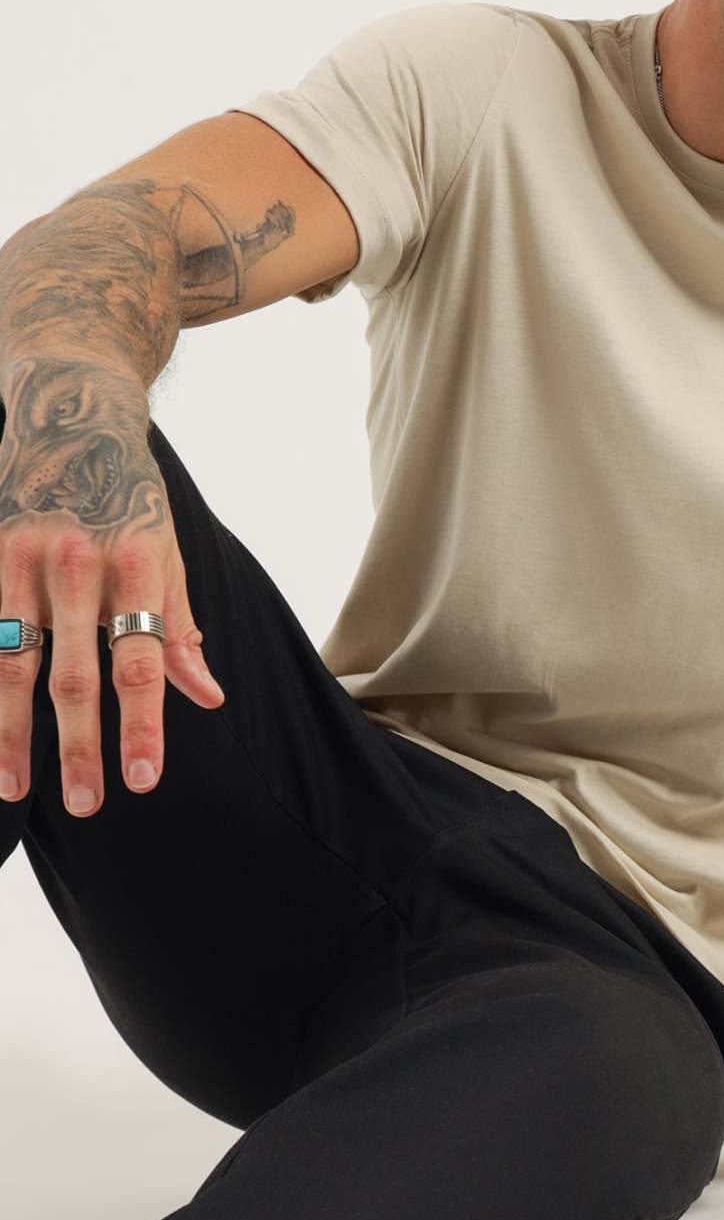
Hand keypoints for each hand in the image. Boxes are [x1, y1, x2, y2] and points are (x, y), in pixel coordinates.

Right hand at [0, 356, 224, 814]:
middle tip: (86, 806)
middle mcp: (77, 563)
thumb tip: (207, 696)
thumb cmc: (130, 496)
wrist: (69, 413)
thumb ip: (179, 627)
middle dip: (79, 747)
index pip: (141, 660)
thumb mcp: (170, 552)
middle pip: (74, 674)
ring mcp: (20, 558)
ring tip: (15, 788)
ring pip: (9, 662)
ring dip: (9, 732)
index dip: (143, 725)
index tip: (143, 781)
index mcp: (137, 564)